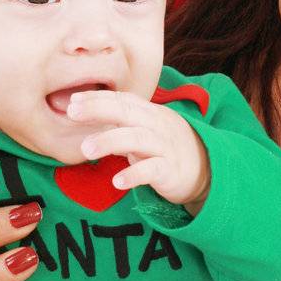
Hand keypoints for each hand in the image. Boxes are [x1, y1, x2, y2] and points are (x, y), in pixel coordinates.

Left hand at [67, 89, 209, 206]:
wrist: (207, 170)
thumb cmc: (167, 148)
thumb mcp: (146, 130)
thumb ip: (121, 123)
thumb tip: (88, 114)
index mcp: (150, 113)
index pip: (122, 100)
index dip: (98, 98)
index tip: (73, 101)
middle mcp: (157, 125)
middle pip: (127, 112)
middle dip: (98, 109)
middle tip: (72, 112)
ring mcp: (165, 147)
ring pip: (136, 139)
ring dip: (110, 141)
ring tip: (87, 149)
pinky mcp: (171, 171)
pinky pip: (152, 170)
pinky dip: (134, 174)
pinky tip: (117, 181)